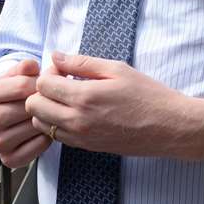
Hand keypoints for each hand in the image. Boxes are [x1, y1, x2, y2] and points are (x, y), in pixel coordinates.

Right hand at [0, 58, 43, 167]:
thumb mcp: (17, 73)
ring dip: (45, 121)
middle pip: (28, 109)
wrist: (7, 111)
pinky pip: (35, 149)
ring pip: (32, 128)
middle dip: (43, 103)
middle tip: (49, 101)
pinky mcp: (8, 158)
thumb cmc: (15, 90)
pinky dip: (44, 140)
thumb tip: (32, 66)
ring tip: (47, 115)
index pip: (22, 86)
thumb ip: (26, 67)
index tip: (42, 85)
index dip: (39, 83)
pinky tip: (43, 131)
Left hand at [26, 52, 190, 157]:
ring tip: (66, 98)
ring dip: (47, 109)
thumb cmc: (148, 95)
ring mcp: (81, 138)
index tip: (63, 70)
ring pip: (42, 125)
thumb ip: (82, 63)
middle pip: (35, 106)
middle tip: (61, 83)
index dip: (49, 73)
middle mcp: (77, 121)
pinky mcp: (87, 147)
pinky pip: (57, 137)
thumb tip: (56, 56)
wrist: (169, 127)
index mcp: (84, 97)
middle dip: (41, 91)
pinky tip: (76, 112)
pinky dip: (57, 124)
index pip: (42, 85)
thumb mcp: (116, 69)